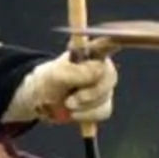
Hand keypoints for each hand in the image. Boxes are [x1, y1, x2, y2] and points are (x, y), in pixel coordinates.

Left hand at [3, 51, 118, 129]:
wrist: (42, 103)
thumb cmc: (49, 82)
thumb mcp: (57, 75)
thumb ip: (77, 72)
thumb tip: (99, 71)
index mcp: (90, 53)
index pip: (106, 45)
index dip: (114, 43)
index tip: (116, 41)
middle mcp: (101, 67)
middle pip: (109, 78)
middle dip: (90, 93)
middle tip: (70, 101)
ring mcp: (104, 86)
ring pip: (105, 98)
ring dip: (83, 106)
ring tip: (67, 105)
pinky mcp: (103, 103)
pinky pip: (103, 111)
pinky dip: (86, 115)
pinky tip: (74, 114)